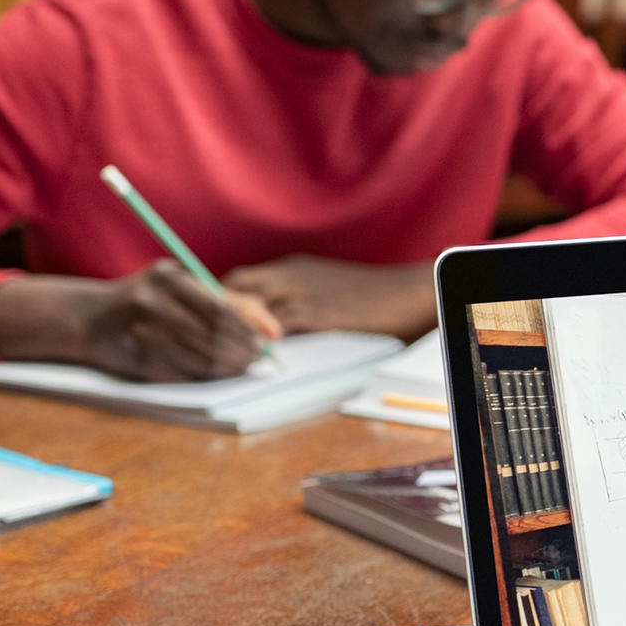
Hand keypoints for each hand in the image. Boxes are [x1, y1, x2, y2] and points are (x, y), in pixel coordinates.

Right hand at [0, 260, 281, 381]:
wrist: (89, 316)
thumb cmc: (151, 298)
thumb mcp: (184, 288)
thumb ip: (229, 303)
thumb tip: (274, 331)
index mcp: (167, 278)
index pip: (218, 308)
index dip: (246, 329)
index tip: (265, 341)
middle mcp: (150, 301)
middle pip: (209, 335)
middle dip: (239, 352)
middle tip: (255, 360)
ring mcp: (138, 330)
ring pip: (197, 357)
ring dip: (225, 368)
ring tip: (239, 367)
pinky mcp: (131, 357)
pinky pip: (178, 372)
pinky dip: (201, 376)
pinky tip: (213, 373)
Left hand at [222, 254, 435, 337]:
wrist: (409, 294)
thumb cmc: (376, 298)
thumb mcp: (331, 291)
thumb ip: (303, 303)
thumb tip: (277, 330)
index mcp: (294, 268)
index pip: (241, 279)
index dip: (224, 300)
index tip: (218, 323)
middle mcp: (290, 275)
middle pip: (234, 287)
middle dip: (220, 311)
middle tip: (216, 339)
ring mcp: (300, 292)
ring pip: (246, 304)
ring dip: (233, 327)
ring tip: (228, 351)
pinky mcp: (314, 312)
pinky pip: (270, 326)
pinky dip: (257, 340)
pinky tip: (256, 356)